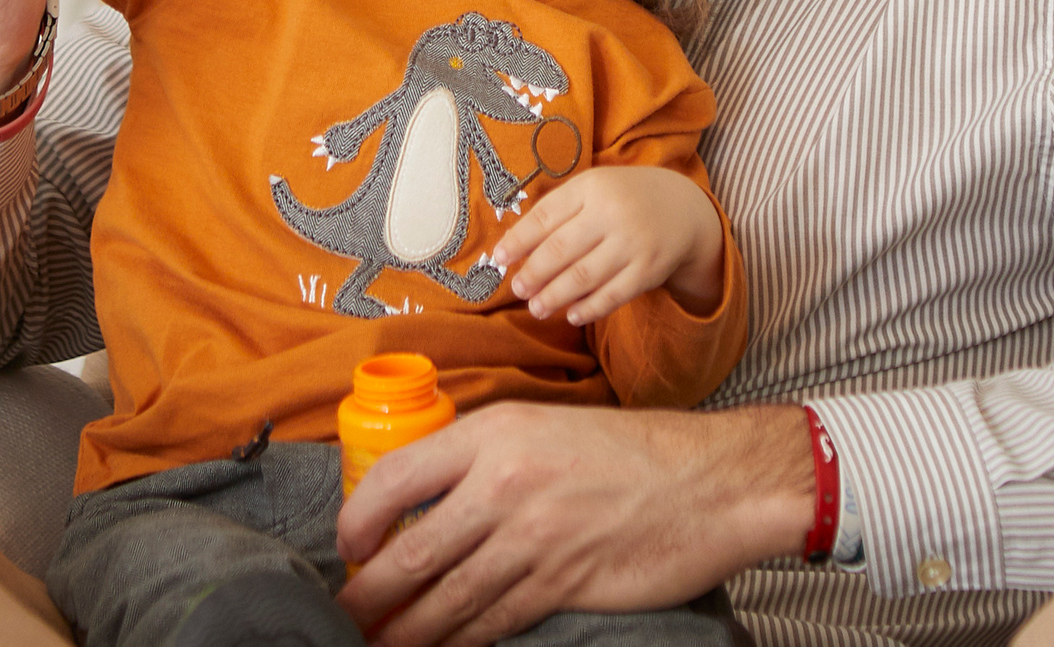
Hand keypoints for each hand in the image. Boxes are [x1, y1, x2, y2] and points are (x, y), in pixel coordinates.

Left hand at [335, 401, 811, 646]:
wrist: (709, 481)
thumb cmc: (630, 454)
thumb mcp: (545, 429)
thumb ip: (485, 460)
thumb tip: (426, 503)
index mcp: (495, 433)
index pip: (397, 478)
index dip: (358, 520)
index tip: (348, 547)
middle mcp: (505, 484)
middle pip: (411, 552)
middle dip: (367, 595)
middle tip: (343, 616)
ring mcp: (534, 538)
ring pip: (446, 598)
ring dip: (405, 630)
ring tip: (377, 644)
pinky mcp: (562, 583)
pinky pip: (493, 621)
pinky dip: (460, 641)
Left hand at [491, 165, 724, 323]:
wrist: (684, 208)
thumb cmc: (623, 199)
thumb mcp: (593, 189)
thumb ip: (558, 211)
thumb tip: (514, 245)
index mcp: (591, 187)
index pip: (545, 217)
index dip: (518, 241)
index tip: (499, 259)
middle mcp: (611, 213)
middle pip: (561, 249)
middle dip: (534, 273)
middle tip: (518, 289)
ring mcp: (632, 243)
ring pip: (583, 276)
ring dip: (554, 296)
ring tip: (536, 308)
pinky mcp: (648, 270)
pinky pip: (613, 295)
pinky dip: (589, 308)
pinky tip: (572, 315)